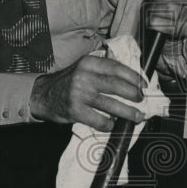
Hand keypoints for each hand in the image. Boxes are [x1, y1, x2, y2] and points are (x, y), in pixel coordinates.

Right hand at [29, 54, 145, 130]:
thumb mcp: (83, 68)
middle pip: (116, 85)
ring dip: (128, 112)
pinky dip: (109, 124)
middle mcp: (84, 76)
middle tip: (141, 100)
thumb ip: (103, 69)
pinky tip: (112, 124)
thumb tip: (132, 79)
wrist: (43, 95)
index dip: (134, 77)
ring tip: (137, 116)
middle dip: (133, 94)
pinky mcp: (75, 111)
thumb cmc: (69, 82)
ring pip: (111, 105)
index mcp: (89, 62)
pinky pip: (99, 120)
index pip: (117, 68)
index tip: (143, 85)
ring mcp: (79, 94)